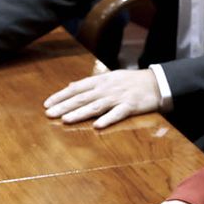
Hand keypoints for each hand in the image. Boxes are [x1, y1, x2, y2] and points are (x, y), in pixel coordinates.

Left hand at [43, 68, 162, 128]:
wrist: (156, 82)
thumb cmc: (131, 81)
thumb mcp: (109, 77)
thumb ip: (89, 83)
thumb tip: (70, 86)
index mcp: (101, 81)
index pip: (76, 88)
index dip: (61, 96)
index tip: (47, 104)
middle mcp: (107, 88)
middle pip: (82, 98)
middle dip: (64, 106)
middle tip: (49, 114)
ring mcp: (119, 97)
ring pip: (96, 106)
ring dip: (80, 113)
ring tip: (66, 119)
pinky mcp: (131, 106)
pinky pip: (118, 114)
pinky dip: (107, 119)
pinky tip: (97, 126)